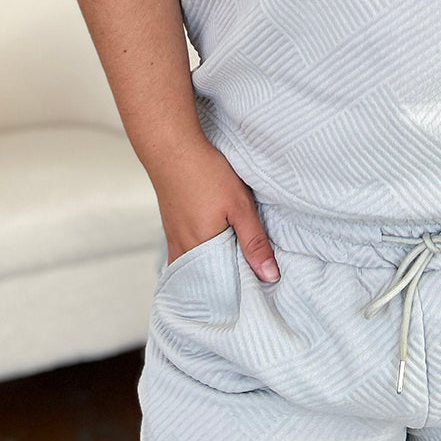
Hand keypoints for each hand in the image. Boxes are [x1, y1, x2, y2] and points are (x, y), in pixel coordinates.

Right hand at [153, 139, 279, 281]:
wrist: (172, 148)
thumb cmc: (206, 173)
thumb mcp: (240, 206)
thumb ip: (255, 242)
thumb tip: (270, 276)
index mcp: (202, 249)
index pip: (222, 287)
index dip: (239, 290)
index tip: (256, 292)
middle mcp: (183, 250)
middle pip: (205, 281)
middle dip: (224, 285)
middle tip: (247, 286)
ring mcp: (173, 240)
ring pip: (193, 269)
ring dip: (210, 272)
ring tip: (230, 272)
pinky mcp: (171, 228)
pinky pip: (182, 256)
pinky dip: (197, 261)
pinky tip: (209, 253)